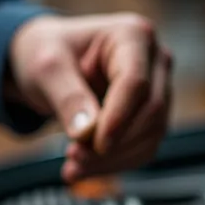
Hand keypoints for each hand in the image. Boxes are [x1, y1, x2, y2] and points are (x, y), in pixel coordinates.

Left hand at [6, 13, 171, 182]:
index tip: (94, 145)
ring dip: (112, 159)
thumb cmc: (47, 52)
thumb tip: (87, 133)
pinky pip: (143, 147)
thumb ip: (68, 98)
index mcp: (133, 35)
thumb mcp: (47, 68)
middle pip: (150, 111)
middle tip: (74, 157)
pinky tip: (84, 169)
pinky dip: (114, 164)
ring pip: (151, 135)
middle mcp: (154, 60)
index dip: (118, 118)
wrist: (49, 63)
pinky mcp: (151, 115)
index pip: (136, 82)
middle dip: (114, 143)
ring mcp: (157, 88)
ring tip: (73, 167)